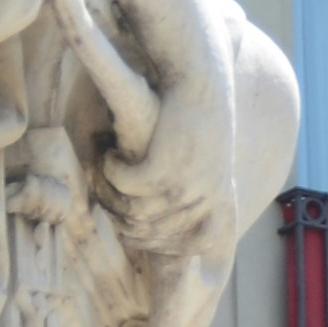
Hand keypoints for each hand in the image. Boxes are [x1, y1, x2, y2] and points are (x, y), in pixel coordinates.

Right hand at [100, 60, 238, 285]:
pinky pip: (123, 187)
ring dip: (110, 193)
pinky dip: (110, 171)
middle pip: (150, 234)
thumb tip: (152, 223)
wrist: (201, 78)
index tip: (132, 223)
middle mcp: (205, 201)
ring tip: (106, 169)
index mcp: (221, 202)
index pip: (191, 248)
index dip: (157, 241)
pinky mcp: (160, 172)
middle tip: (107, 192)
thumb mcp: (205, 160)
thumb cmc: (198, 115)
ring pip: (132, 214)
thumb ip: (191, 193)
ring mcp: (184, 189)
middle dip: (122, 216)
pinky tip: (110, 153)